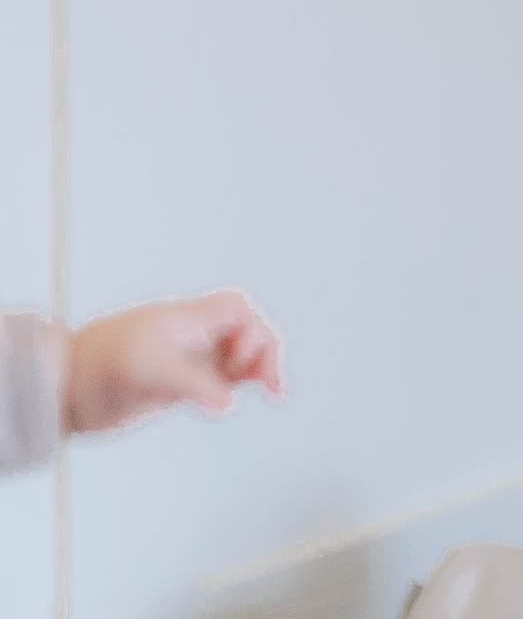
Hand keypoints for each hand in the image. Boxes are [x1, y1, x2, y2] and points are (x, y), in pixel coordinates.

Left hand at [64, 292, 284, 437]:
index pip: (237, 311)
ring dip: (256, 371)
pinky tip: (238, 400)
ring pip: (236, 359)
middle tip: (271, 382)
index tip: (246, 361)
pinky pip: (217, 382)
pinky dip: (235, 389)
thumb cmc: (95, 364)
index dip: (252, 331)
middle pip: (245, 333)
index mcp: (186, 321)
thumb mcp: (149, 371)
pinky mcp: (175, 387)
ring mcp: (184, 362)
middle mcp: (190, 338)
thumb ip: (194, 385)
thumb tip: (229, 401)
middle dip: (264, 353)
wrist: (61, 390)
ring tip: (272, 390)